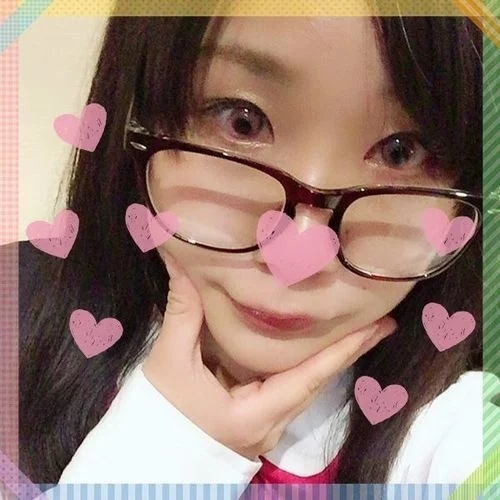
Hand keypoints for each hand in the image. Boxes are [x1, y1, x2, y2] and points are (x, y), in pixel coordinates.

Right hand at [142, 254, 396, 459]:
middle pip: (319, 382)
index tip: (377, 327)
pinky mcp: (261, 418)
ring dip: (333, 357)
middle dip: (349, 350)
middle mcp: (272, 423)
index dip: (343, 350)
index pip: (311, 378)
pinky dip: (311, 365)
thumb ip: (183, 312)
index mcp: (256, 414)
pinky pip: (295, 388)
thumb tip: (180, 263)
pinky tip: (319, 345)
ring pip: (309, 386)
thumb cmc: (161, 414)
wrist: (152, 455)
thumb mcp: (170, 362)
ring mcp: (269, 424)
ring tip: (359, 328)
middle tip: (379, 319)